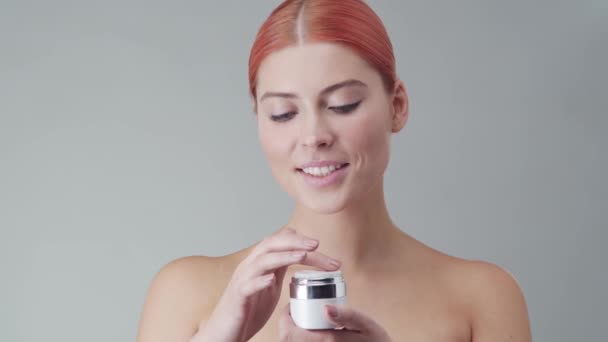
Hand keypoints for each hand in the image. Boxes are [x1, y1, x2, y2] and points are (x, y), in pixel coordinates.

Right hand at [195, 227, 340, 341]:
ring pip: (261, 261)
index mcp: (259, 264)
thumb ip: (280, 269)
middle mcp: (249, 267)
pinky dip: (259, 281)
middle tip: (317, 245)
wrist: (223, 332)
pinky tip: (271, 280)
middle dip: (295, 242)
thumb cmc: (246, 309)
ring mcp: (242, 281)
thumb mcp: (269, 285)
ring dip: (283, 256)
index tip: (321, 246)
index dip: (299, 240)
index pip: (279, 243)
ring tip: (302, 256)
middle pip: (271, 244)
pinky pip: (247, 286)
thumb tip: (299, 254)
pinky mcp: (237, 298)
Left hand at [278, 303, 392, 340]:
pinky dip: (301, 340)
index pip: (288, 333)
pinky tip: (311, 333)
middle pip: (287, 339)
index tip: (291, 305)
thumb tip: (325, 307)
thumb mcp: (365, 325)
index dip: (284, 317)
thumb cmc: (376, 341)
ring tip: (302, 321)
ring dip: (293, 334)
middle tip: (296, 311)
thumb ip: (347, 315)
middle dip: (287, 325)